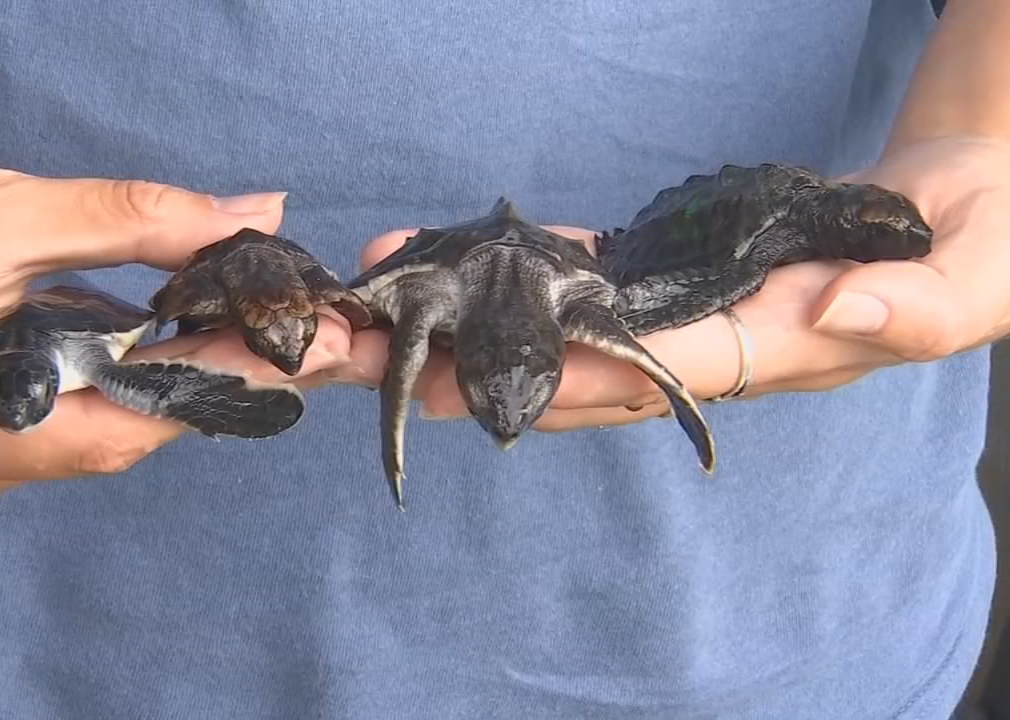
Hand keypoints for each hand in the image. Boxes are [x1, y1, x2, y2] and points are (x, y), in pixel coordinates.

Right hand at [0, 94, 350, 532]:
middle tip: (284, 333)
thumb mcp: (6, 209)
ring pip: (78, 437)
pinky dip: (97, 382)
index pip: (116, 426)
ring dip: (150, 380)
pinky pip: (42, 425)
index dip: (218, 384)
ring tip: (232, 330)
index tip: (301, 347)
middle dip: (197, 380)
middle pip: (104, 440)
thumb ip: (136, 222)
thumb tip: (253, 217)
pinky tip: (149, 343)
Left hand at [334, 136, 1009, 430]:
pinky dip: (533, 258)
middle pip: (589, 364)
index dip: (585, 380)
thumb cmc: (980, 248)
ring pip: (574, 318)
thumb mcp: (967, 281)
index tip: (502, 387)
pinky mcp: (678, 267)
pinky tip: (465, 248)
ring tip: (394, 301)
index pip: (667, 375)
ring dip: (487, 314)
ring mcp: (689, 308)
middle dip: (494, 371)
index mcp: (777, 353)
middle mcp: (714, 345)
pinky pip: (597, 265)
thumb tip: (839, 309)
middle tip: (394, 372)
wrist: (960, 208)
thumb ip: (908, 306)